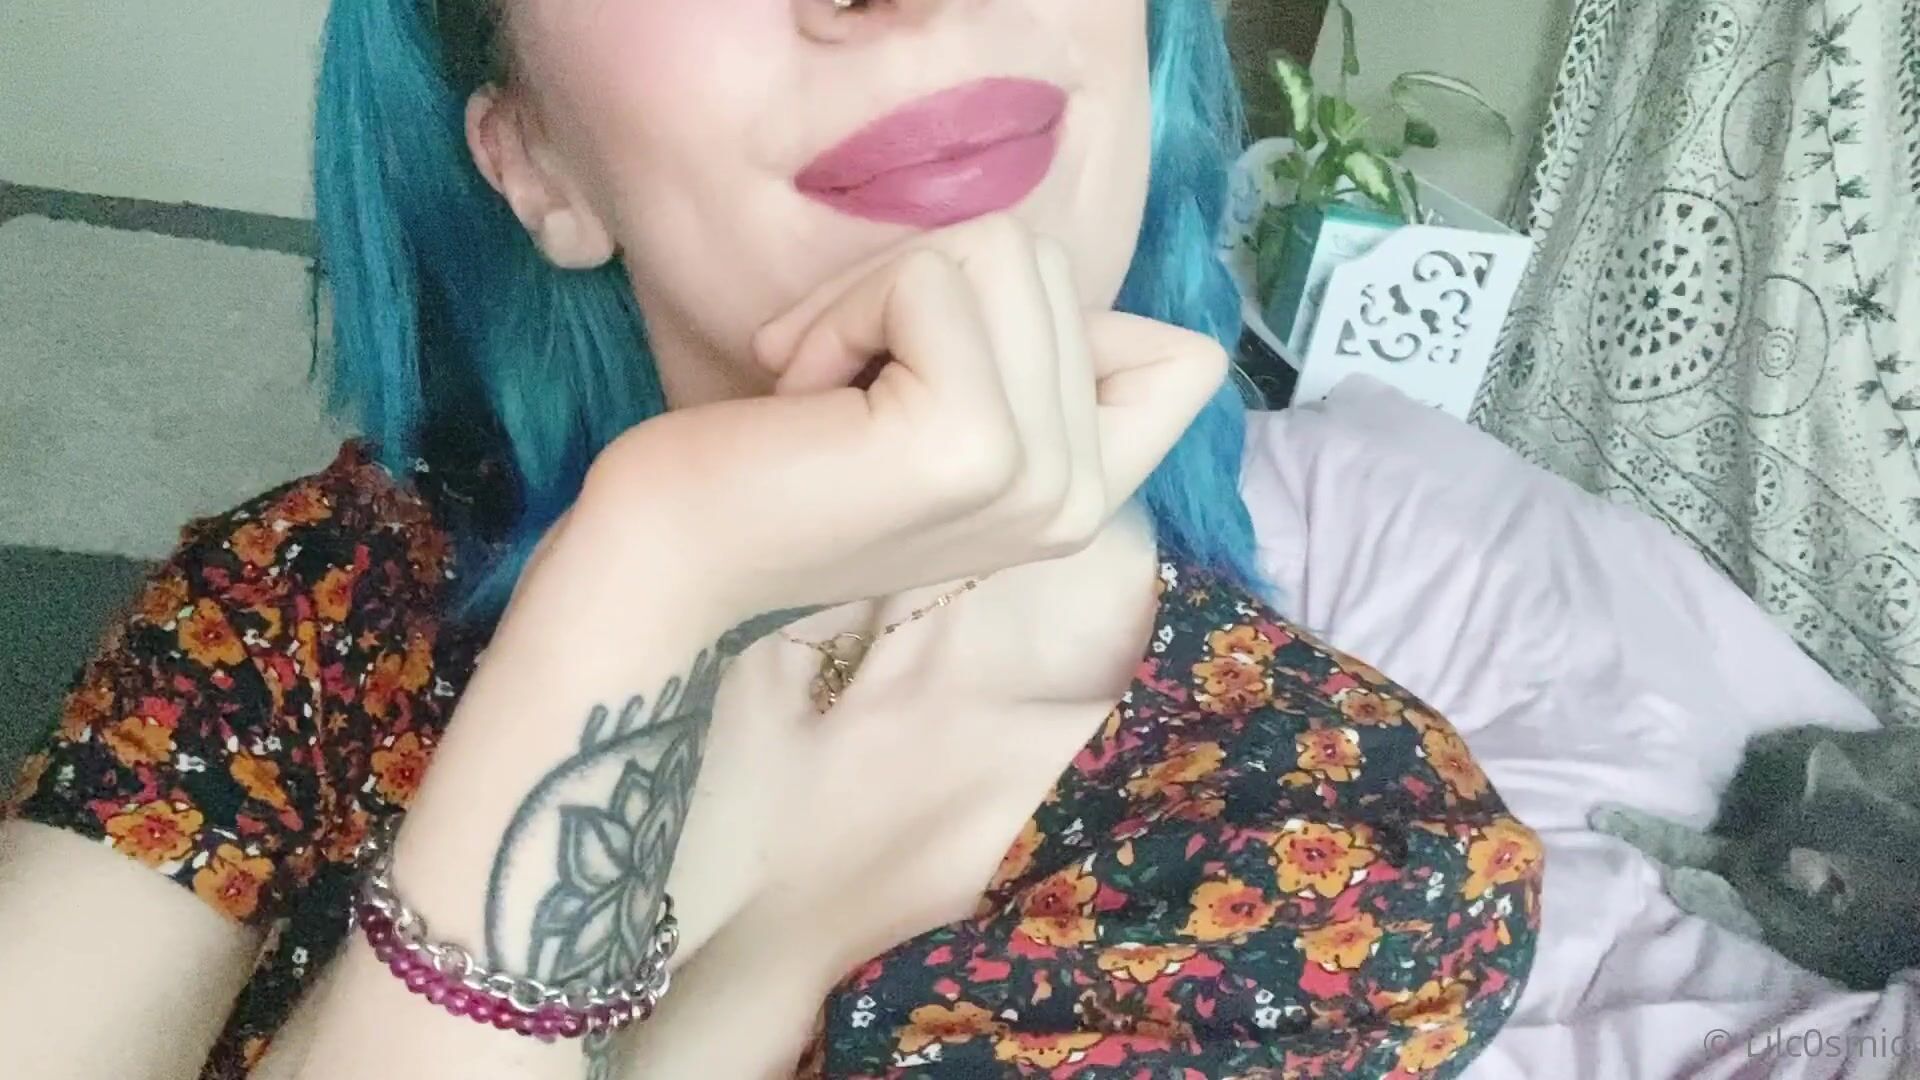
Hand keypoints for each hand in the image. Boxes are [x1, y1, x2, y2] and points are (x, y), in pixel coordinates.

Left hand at [549, 212, 1227, 621]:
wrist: (669, 558)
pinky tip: (805, 393)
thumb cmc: (779, 471)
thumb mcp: (934, 413)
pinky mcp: (971, 445)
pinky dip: (844, 309)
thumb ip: (1025, 365)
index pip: (1186, 361)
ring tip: (825, 386)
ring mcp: (1034, 478)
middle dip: (917, 290)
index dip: (1054, 320)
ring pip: (999, 253)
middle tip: (845, 382)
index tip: (936, 376)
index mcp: (1084, 498)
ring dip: (874, 294)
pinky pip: (932, 279)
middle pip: (1051, 267)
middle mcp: (1080, 500)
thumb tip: (1047, 277)